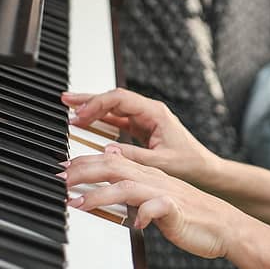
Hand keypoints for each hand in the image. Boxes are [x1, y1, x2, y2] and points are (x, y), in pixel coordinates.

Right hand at [62, 89, 217, 186]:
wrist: (204, 170)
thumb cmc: (189, 164)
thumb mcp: (161, 162)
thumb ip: (135, 155)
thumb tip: (109, 151)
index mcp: (154, 113)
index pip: (120, 99)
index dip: (97, 104)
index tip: (80, 115)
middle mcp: (148, 112)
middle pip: (113, 98)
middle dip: (89, 99)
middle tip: (66, 100)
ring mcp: (144, 119)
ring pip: (113, 107)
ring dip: (92, 107)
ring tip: (70, 107)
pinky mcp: (141, 129)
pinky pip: (116, 119)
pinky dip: (100, 119)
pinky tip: (86, 121)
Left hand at [62, 148, 242, 258]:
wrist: (223, 225)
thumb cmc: (188, 214)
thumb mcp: (154, 199)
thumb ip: (133, 192)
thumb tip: (107, 188)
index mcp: (147, 175)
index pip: (111, 161)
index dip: (84, 163)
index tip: (61, 170)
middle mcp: (153, 180)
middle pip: (114, 166)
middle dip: (83, 171)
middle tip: (59, 179)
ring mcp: (165, 193)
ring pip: (128, 186)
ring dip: (101, 194)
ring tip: (77, 203)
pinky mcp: (176, 210)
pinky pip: (158, 209)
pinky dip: (144, 215)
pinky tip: (133, 225)